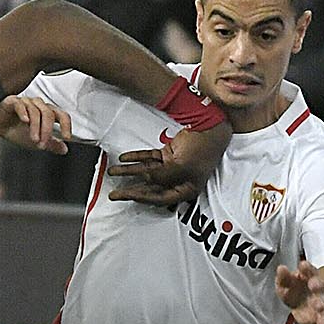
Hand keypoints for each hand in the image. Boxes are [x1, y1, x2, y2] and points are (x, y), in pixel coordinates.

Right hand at [0, 96, 72, 152]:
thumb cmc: (16, 131)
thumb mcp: (36, 141)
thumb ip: (50, 144)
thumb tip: (64, 149)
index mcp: (47, 112)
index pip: (61, 115)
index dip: (66, 125)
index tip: (66, 138)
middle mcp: (38, 105)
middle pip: (48, 114)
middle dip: (47, 131)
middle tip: (42, 145)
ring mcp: (26, 101)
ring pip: (35, 111)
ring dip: (36, 127)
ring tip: (33, 140)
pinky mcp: (12, 101)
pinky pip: (20, 104)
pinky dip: (24, 113)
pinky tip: (25, 121)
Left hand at [105, 123, 230, 205]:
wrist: (210, 125)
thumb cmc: (203, 148)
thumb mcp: (182, 167)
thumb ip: (163, 175)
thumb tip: (146, 179)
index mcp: (185, 189)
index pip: (160, 198)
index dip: (142, 197)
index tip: (127, 195)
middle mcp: (178, 180)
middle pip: (150, 187)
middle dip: (131, 189)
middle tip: (114, 194)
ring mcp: (173, 166)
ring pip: (147, 171)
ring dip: (129, 171)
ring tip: (113, 172)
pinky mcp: (169, 153)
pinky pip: (149, 158)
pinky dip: (136, 157)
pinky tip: (124, 158)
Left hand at [275, 257, 323, 323]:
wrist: (305, 308)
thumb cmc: (294, 291)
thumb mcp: (286, 284)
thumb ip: (283, 278)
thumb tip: (281, 268)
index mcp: (307, 277)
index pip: (308, 270)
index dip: (306, 268)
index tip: (303, 265)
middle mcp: (315, 288)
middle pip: (317, 284)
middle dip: (316, 284)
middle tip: (313, 284)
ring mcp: (319, 301)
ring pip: (321, 301)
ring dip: (320, 304)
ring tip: (319, 306)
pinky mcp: (320, 315)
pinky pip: (323, 320)